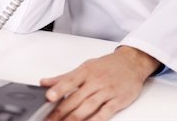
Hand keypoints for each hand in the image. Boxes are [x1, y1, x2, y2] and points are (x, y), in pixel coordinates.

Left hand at [40, 46, 159, 120]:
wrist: (132, 62)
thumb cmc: (108, 65)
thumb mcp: (86, 66)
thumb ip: (65, 77)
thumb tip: (44, 83)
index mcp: (86, 71)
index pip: (69, 80)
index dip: (58, 89)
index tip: (48, 97)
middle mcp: (96, 81)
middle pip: (75, 99)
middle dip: (60, 112)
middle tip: (49, 120)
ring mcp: (107, 91)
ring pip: (87, 107)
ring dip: (73, 119)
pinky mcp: (117, 101)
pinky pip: (104, 113)